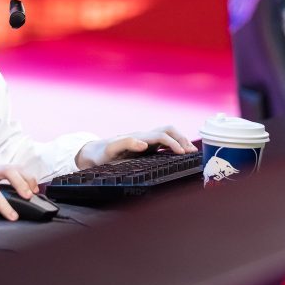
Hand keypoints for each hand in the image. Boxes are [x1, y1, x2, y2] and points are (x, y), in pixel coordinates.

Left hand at [75, 125, 196, 169]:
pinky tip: (180, 154)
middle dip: (182, 138)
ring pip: (168, 134)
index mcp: (139, 137)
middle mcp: (144, 136)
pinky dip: (175, 145)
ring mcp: (146, 140)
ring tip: (191, 152)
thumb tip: (144, 144)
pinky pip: (164, 142)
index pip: (162, 136)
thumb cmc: (102, 154)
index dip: (174, 143)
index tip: (182, 153)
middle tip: (191, 152)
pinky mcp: (146, 146)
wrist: (93, 153)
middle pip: (169, 130)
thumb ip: (126, 144)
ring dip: (180, 140)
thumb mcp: (110, 151)